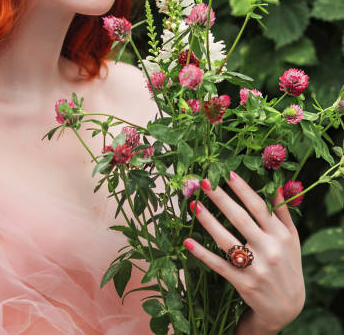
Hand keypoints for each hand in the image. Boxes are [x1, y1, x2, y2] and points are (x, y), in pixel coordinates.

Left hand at [183, 171, 304, 333]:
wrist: (288, 307)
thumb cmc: (288, 263)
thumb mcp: (291, 237)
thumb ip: (282, 211)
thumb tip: (274, 183)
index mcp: (280, 235)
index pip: (258, 207)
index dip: (242, 189)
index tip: (227, 172)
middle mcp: (269, 250)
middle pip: (240, 219)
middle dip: (221, 199)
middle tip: (204, 181)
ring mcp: (255, 268)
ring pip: (226, 240)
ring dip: (208, 221)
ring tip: (193, 204)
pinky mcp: (243, 283)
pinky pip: (219, 265)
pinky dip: (203, 253)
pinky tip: (188, 241)